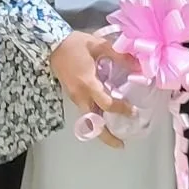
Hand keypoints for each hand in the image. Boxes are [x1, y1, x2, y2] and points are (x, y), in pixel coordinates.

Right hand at [49, 32, 136, 147]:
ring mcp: (74, 98)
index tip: (134, 111)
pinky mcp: (72, 96)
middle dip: (106, 136)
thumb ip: (119, 55)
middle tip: (121, 145)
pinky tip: (106, 118)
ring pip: (88, 120)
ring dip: (101, 130)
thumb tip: (138, 66)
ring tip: (116, 136)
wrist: (50, 44)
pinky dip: (96, 120)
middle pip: (93, 123)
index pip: (106, 104)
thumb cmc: (74, 44)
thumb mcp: (98, 45)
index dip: (121, 109)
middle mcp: (80, 95)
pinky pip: (85, 113)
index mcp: (87, 83)